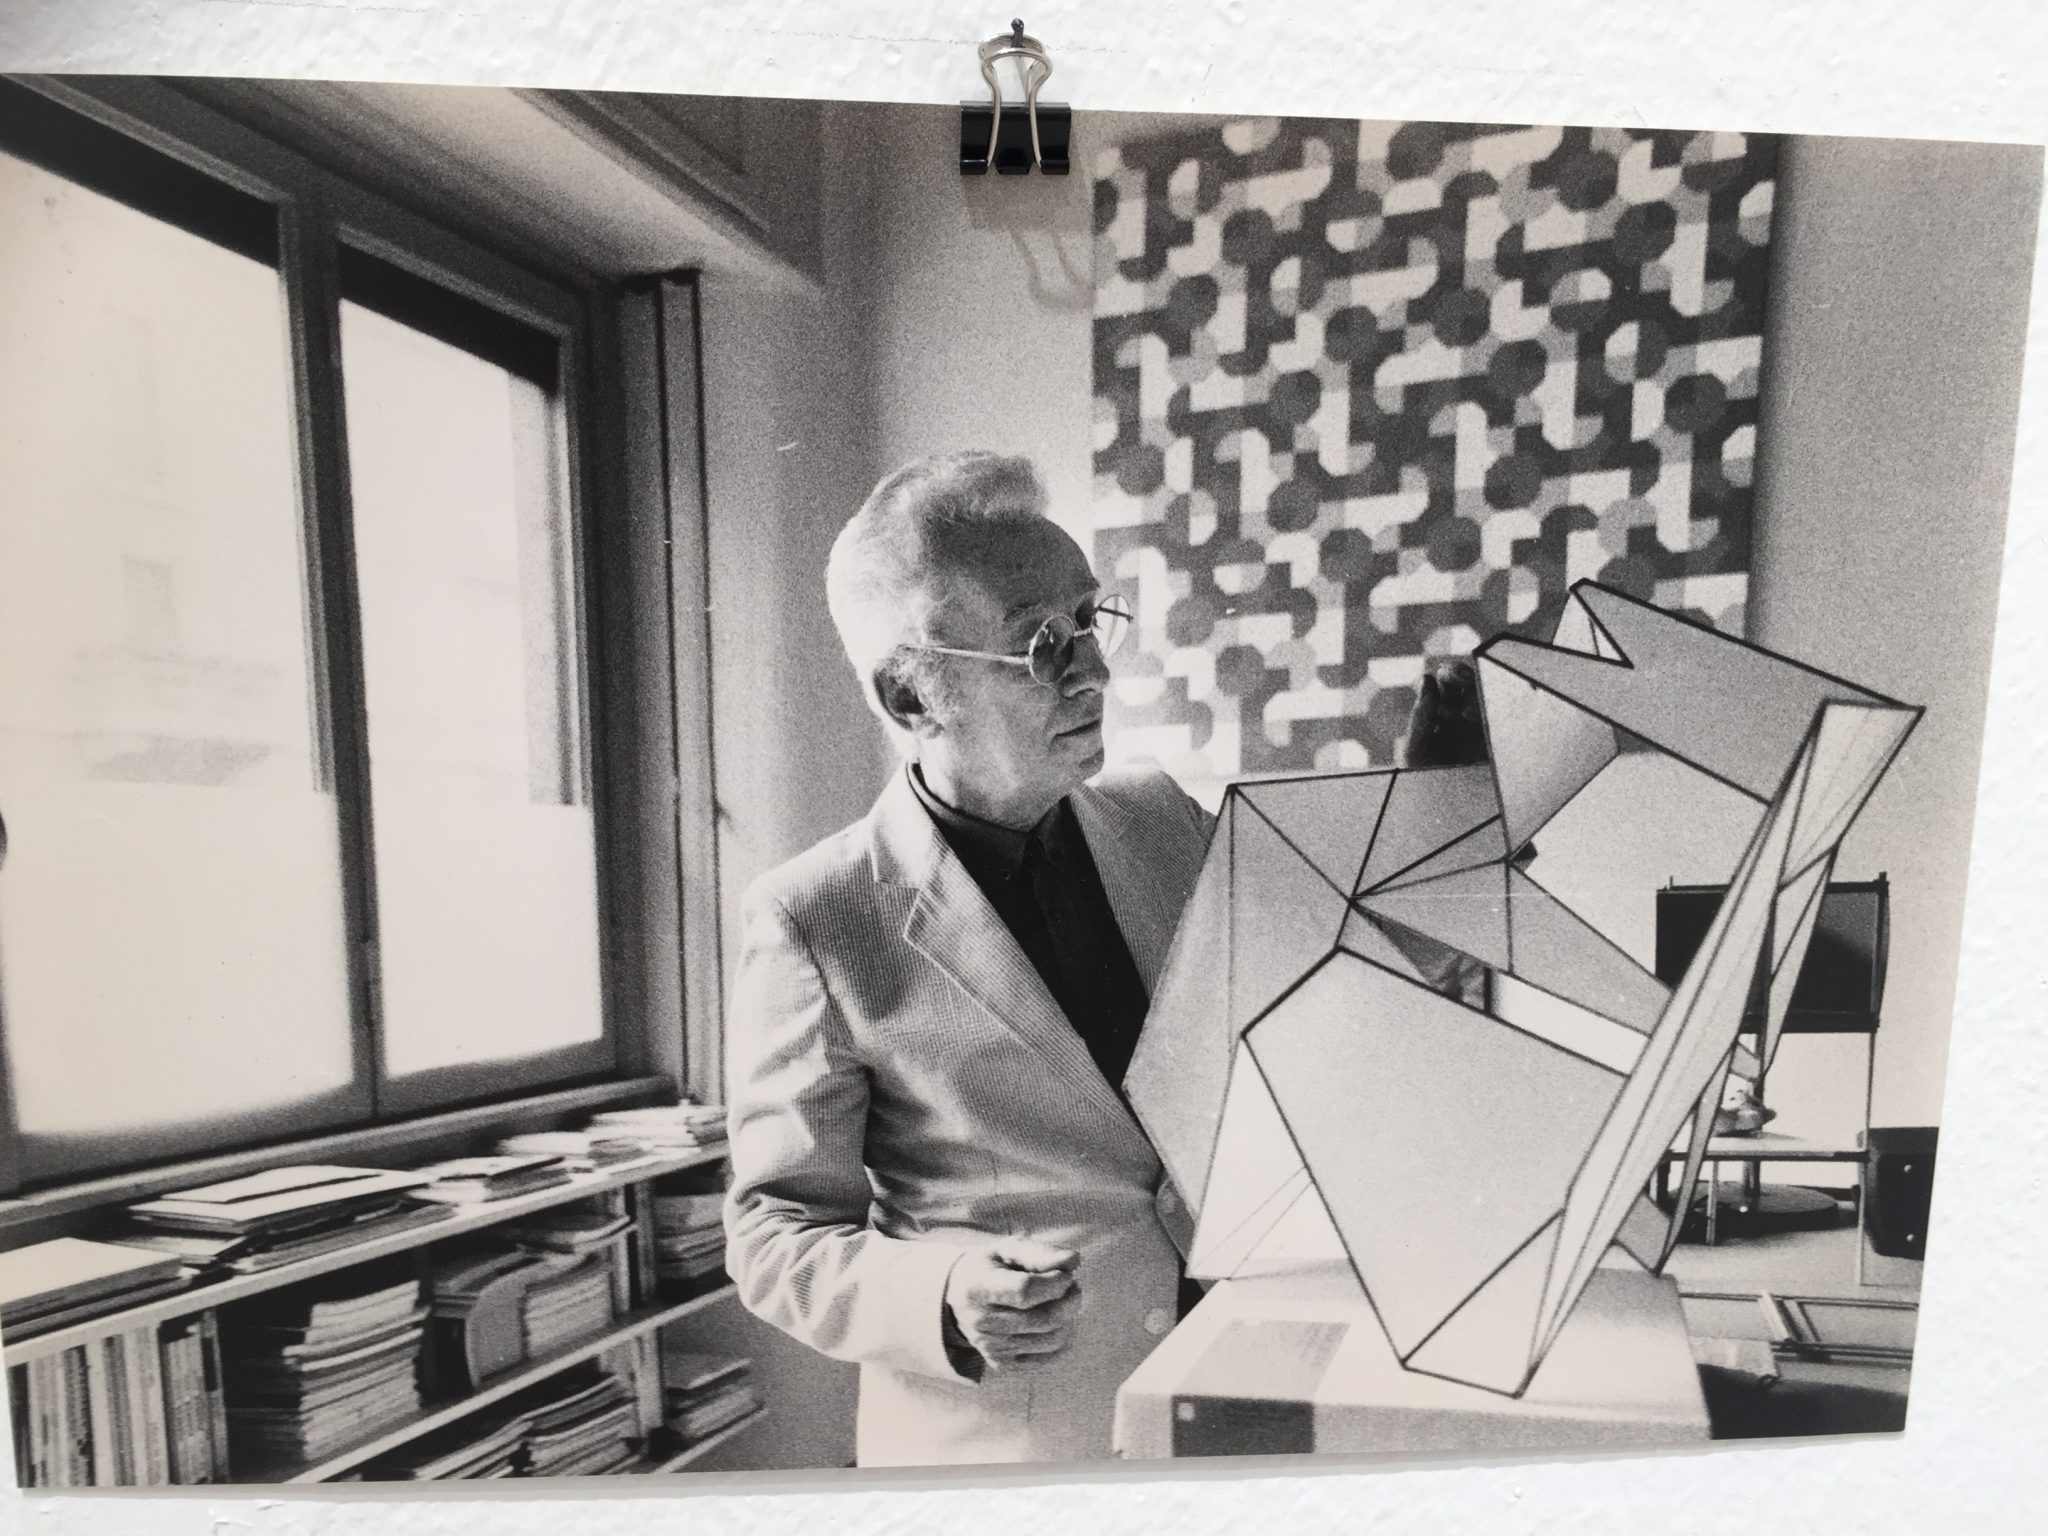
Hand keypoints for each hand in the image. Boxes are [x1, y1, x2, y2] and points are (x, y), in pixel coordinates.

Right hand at [943, 1238, 1080, 1372]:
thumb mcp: (1010, 1249)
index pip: (1024, 1291)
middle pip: (1043, 1318)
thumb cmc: (992, 1266)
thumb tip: (1073, 1261)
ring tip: (1065, 1301)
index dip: (1055, 1282)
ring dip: (1069, 1318)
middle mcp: (981, 1322)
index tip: (1066, 1273)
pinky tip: (1057, 1321)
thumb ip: (1041, 1253)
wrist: (959, 1295)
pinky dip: (1062, 1339)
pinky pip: (1047, 1358)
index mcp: (978, 1287)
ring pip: (1051, 1339)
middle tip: (1072, 1285)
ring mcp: (991, 1346)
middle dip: (1069, 1300)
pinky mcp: (1002, 1363)